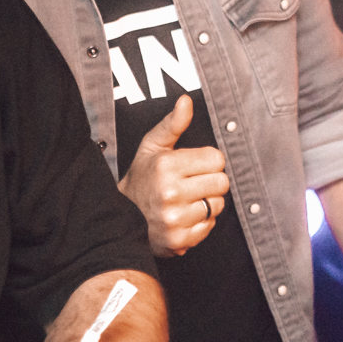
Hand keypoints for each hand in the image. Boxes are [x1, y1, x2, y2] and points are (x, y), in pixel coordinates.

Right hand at [118, 95, 228, 256]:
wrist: (120, 217)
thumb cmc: (142, 178)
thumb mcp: (152, 147)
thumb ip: (173, 124)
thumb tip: (187, 101)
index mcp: (166, 166)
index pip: (217, 159)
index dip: (207, 161)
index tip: (192, 166)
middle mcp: (170, 193)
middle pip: (222, 182)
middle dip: (210, 181)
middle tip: (191, 183)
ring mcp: (175, 219)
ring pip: (218, 205)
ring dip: (206, 202)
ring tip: (186, 200)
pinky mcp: (180, 240)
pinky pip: (210, 226)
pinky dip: (201, 222)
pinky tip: (184, 216)